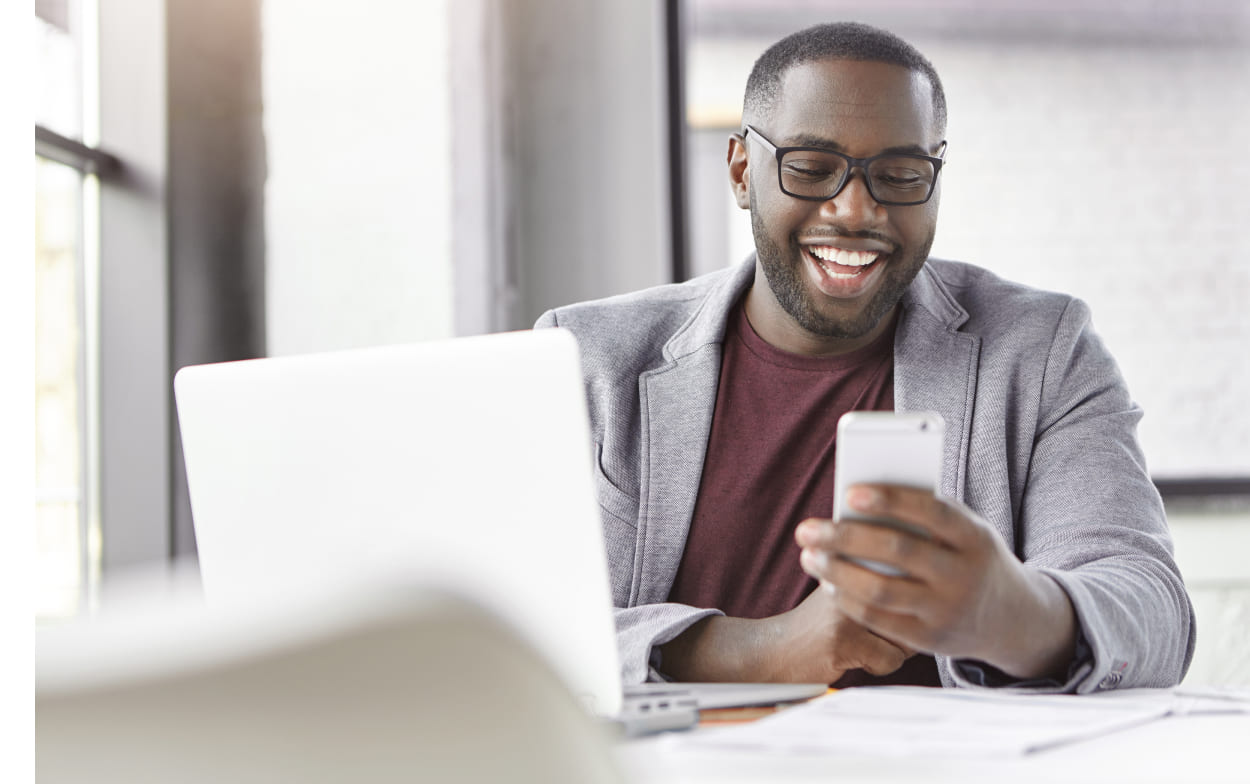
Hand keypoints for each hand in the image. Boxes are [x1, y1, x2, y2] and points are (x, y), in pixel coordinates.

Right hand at [657, 587, 913, 683]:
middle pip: (912, 606)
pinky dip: (877, 666)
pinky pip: (889, 659)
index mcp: (849, 560)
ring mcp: (846, 609)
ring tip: (859, 644)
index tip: (906, 602)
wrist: (770, 650)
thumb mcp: (839, 586)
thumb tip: (925, 583)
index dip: (911, 593)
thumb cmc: (816, 624)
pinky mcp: (844, 640)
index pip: (906, 571)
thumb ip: (872, 576)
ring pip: (906, 635)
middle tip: (877, 629)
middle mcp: (849, 578)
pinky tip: (851, 658)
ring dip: (890, 647)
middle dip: (905, 625)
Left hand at [795, 484, 1076, 680]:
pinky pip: (879, 620)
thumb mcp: (966, 533)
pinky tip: (828, 583)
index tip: (848, 492)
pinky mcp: (930, 640)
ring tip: (808, 556)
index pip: (933, 512)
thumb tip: (860, 500)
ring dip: (837, 571)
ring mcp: (947, 611)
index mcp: (975, 538)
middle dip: (845, 537)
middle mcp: (964, 576)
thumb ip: (925, 517)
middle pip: (897, 551)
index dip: (891, 501)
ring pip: (881, 590)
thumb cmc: (971, 558)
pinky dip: (848, 600)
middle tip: (806, 528)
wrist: (1013, 619)